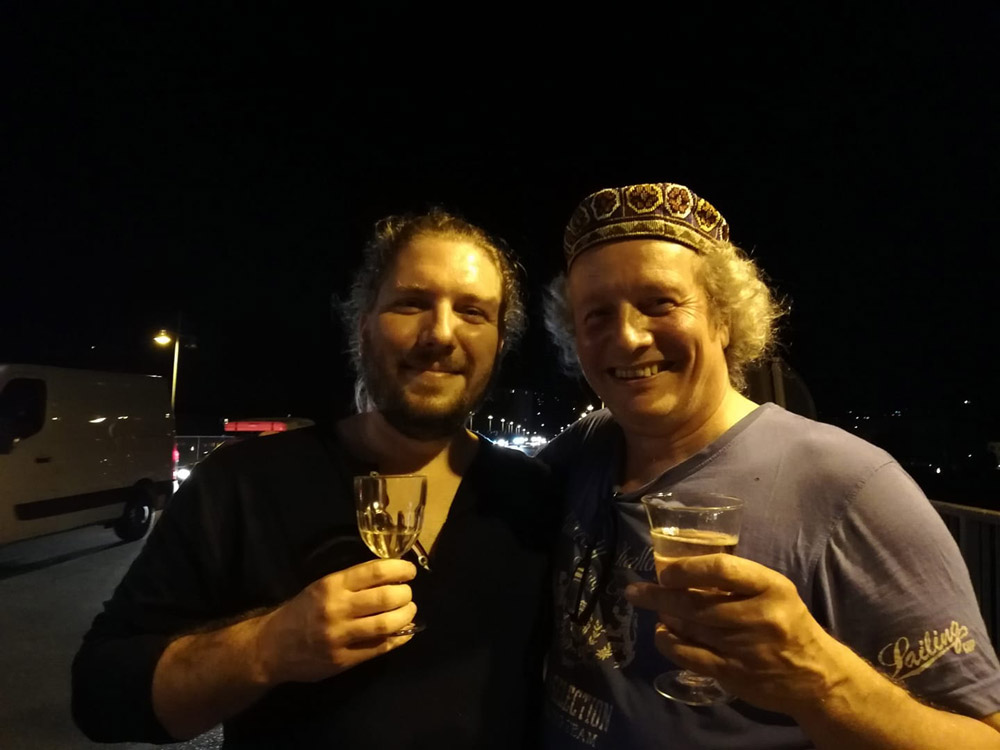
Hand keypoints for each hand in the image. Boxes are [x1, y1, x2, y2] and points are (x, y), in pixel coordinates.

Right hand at [254, 558, 417, 683]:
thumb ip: (353, 582)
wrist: (272, 646)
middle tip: (408, 593)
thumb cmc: (302, 610)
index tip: (410, 570)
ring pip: (387, 624)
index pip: (375, 571)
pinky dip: (399, 638)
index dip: (400, 569)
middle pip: (386, 597)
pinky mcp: (343, 660)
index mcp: (332, 585)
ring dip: (406, 616)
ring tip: (409, 611)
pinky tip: (405, 633)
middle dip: (405, 594)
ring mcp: (340, 636)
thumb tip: (392, 575)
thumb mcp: (322, 587)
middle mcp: (337, 609)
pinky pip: (380, 648)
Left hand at [625, 555, 842, 714]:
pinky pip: (690, 655)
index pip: (722, 568)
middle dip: (658, 595)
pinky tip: (663, 634)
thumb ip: (736, 582)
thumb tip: (683, 571)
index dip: (687, 568)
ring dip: (664, 617)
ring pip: (689, 628)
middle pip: (696, 602)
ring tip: (651, 609)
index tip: (666, 571)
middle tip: (634, 590)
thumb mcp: (774, 593)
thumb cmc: (788, 625)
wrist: (815, 677)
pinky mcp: (733, 673)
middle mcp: (759, 616)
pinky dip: (670, 643)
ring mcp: (745, 647)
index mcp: (772, 588)